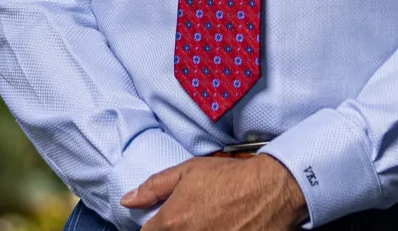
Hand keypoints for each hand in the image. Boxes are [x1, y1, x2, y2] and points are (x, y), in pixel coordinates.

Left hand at [120, 154, 308, 229]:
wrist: (270, 189)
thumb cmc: (229, 178)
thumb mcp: (188, 172)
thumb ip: (154, 187)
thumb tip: (128, 200)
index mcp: (172, 222)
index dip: (154, 227)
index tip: (163, 223)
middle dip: (175, 230)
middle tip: (190, 220)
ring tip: (209, 223)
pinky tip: (220, 228)